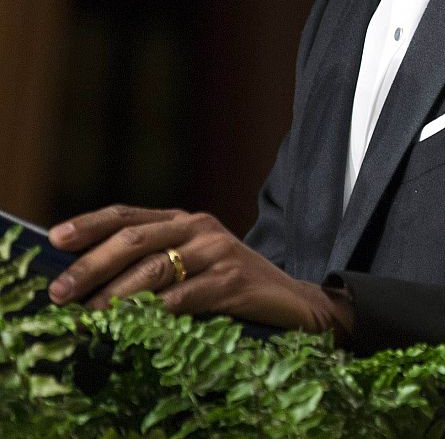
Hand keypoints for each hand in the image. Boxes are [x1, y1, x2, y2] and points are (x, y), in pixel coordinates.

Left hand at [46, 205, 352, 337]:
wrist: (293, 301)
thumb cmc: (230, 287)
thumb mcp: (192, 266)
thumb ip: (153, 265)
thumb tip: (89, 284)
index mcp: (185, 220)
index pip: (128, 216)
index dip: (89, 224)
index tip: (54, 239)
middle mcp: (201, 228)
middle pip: (135, 239)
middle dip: (91, 266)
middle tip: (60, 292)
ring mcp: (219, 252)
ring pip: (154, 269)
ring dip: (115, 296)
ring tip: (89, 318)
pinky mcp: (234, 280)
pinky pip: (184, 297)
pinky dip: (154, 313)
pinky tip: (136, 326)